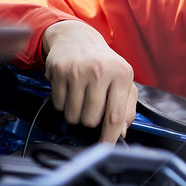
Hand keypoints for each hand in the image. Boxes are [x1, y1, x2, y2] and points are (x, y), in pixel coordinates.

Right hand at [42, 20, 137, 142]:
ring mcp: (78, 70)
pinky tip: (69, 89)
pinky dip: (62, 103)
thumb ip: (127, 106)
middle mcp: (101, 71)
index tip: (106, 148)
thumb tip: (121, 131)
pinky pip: (58, 105)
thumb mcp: (122, 79)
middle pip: (91, 119)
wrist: (77, 37)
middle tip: (91, 105)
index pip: (115, 115)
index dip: (110, 136)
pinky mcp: (59, 71)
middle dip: (90, 119)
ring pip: (73, 115)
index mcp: (122, 74)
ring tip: (80, 96)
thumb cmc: (104, 62)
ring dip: (75, 113)